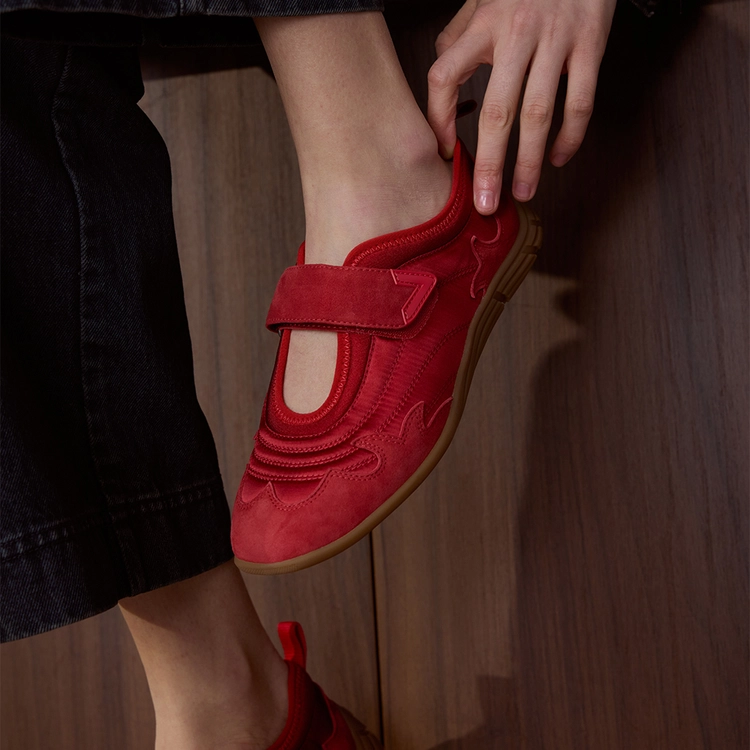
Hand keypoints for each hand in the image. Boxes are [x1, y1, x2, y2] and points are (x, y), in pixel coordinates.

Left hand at [427, 0, 616, 212]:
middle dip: (489, 163)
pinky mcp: (591, 44)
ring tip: (522, 192)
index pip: (445, 76)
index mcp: (482, 25)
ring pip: (539, 113)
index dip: (438, 118)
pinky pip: (581, 101)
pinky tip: (558, 158)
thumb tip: (443, 86)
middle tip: (484, 201)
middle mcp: (516, 34)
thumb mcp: (482, 2)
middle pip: (496, 110)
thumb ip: (458, 39)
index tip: (444, 152)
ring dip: (529, 160)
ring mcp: (556, 40)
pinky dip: (571, 136)